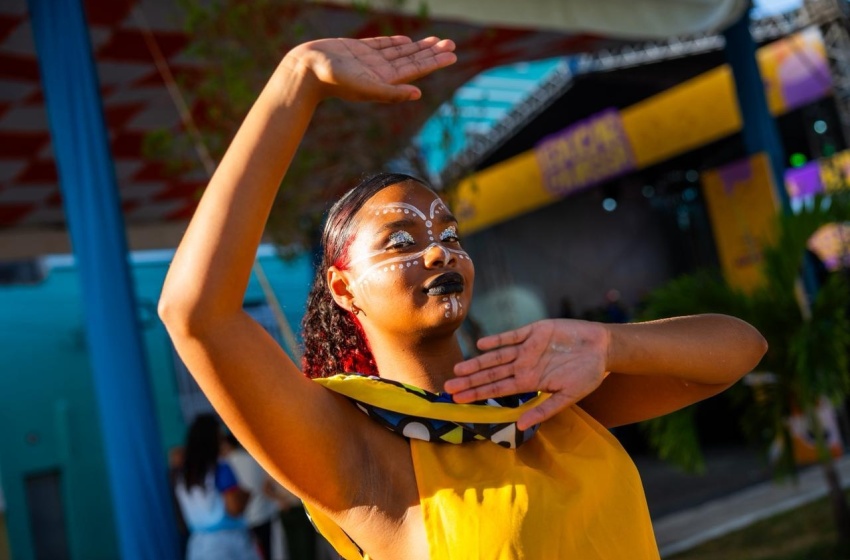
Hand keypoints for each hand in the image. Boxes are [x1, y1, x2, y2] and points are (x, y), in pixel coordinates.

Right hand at [285, 35, 455, 102]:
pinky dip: (396, 43)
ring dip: (418, 47)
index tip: (452, 55)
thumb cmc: (335, 79)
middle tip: (451, 44)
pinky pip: (382, 46)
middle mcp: (380, 71)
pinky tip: (406, 41)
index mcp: (385, 81)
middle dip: (432, 52)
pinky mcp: (358, 50)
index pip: (416, 70)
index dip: (434, 62)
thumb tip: (417, 94)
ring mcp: (369, 61)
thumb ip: (391, 93)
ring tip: (436, 41)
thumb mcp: (365, 86)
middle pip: (412, 60)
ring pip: (400, 52)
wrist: (307, 68)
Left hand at [444, 319, 611, 429]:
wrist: (602, 347)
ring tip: (459, 369)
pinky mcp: (534, 331)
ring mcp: (527, 348)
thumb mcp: (568, 396)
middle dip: (470, 381)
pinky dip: (498, 340)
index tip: (458, 400)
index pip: (498, 389)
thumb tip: (520, 427)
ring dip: (478, 362)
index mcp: (530, 382)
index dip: (478, 394)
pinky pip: (512, 336)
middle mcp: (524, 365)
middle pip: (491, 374)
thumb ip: (544, 410)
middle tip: (448, 387)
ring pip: (497, 356)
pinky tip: (481, 344)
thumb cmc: (588, 374)